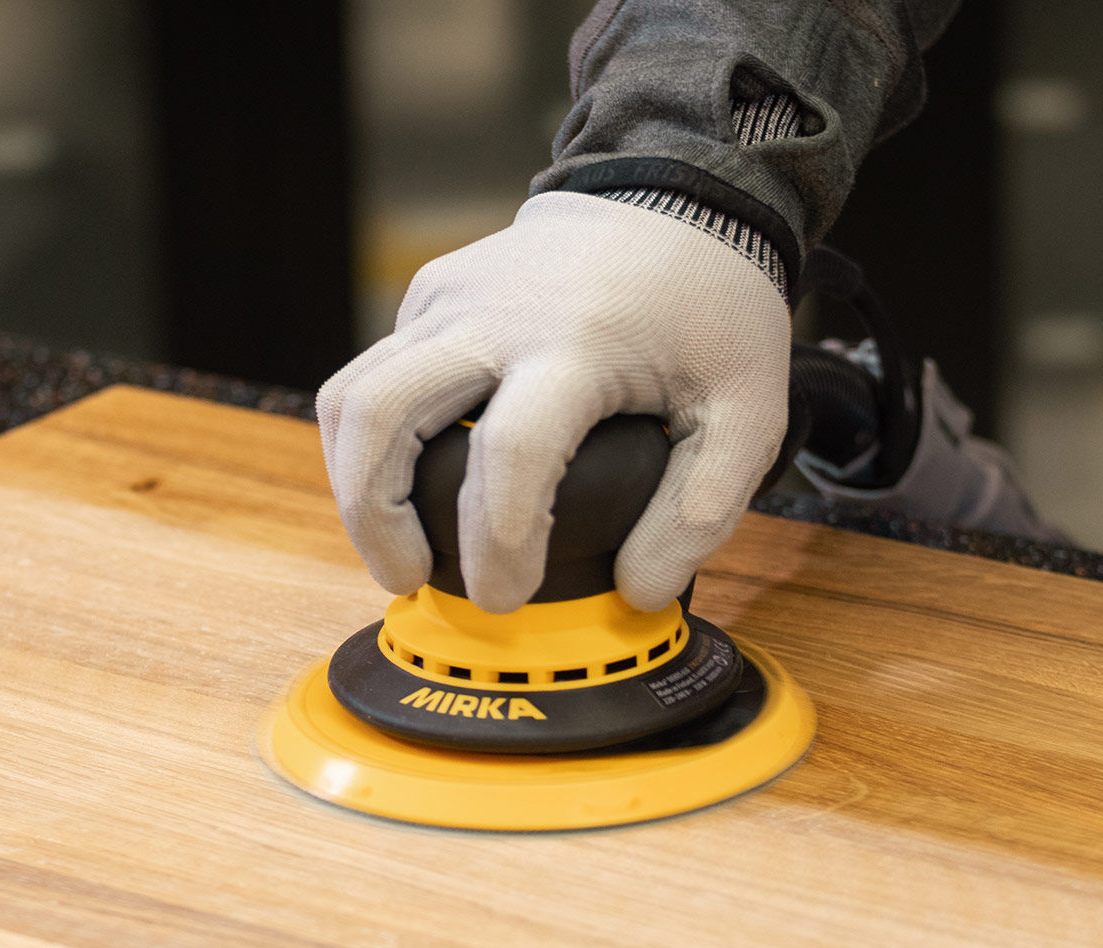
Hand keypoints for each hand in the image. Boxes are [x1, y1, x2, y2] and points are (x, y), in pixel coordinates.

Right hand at [316, 191, 790, 613]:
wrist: (681, 197)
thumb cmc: (714, 310)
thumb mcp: (749, 413)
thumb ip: (701, 511)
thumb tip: (638, 590)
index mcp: (579, 346)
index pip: (510, 454)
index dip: (498, 543)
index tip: (507, 596)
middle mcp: (496, 316)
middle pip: (384, 416)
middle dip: (376, 518)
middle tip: (409, 577)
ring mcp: (452, 297)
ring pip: (352, 393)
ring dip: (353, 483)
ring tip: (393, 543)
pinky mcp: (432, 291)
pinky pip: (374, 369)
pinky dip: (375, 436)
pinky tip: (417, 476)